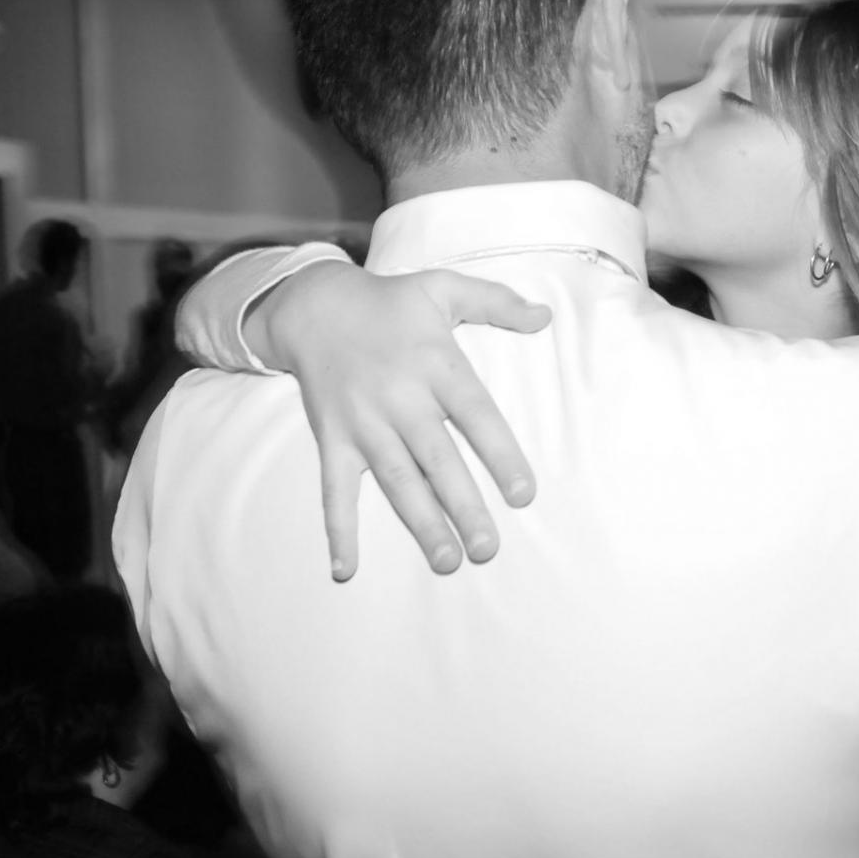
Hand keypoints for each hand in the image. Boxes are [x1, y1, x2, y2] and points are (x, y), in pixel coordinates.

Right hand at [256, 260, 550, 579]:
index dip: (500, 454)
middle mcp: (400, 398)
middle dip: (463, 506)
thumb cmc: (390, 303)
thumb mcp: (444, 287)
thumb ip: (496, 302)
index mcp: (435, 364)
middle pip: (438, 460)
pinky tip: (346, 569)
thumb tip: (545, 316)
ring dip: (421, 524)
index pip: (476, 415)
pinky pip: (334, 490)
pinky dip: (339, 530)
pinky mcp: (332, 440)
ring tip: (447, 561)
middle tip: (488, 549)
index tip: (524, 494)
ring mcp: (363, 423)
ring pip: (396, 481)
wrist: (313, 306)